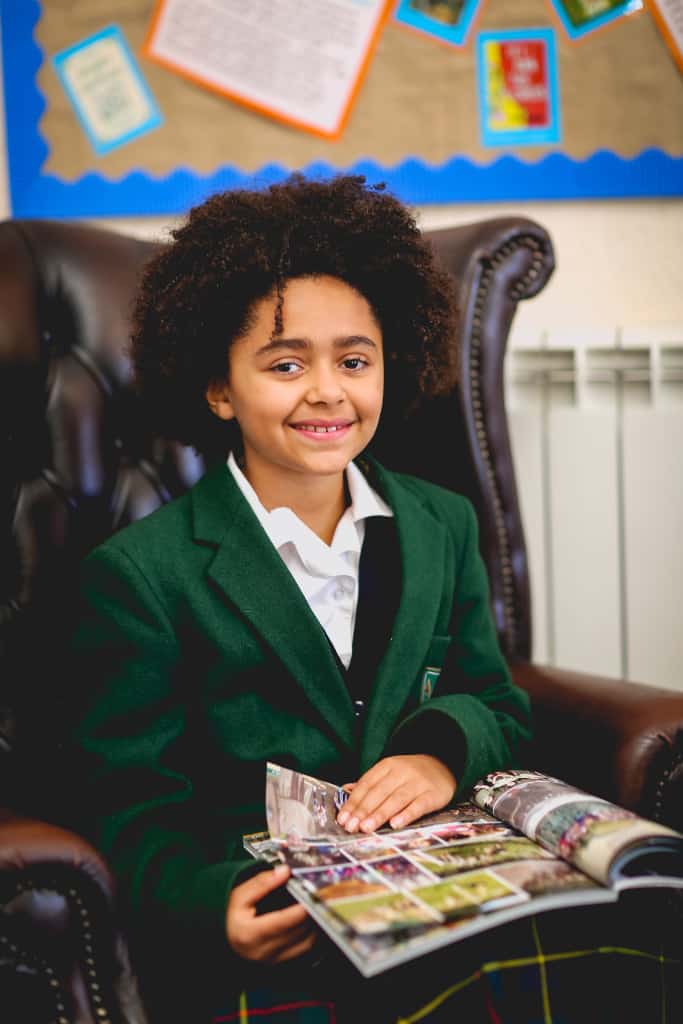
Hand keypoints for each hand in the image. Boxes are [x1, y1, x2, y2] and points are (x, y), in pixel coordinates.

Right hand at [226, 865, 315, 962]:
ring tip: (320, 906)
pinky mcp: (278, 963)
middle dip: (313, 914)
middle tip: (322, 896)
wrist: (222, 937)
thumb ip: (262, 882)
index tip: (314, 895)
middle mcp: (262, 952)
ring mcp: (271, 961)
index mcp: (250, 934)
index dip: (302, 909)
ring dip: (315, 925)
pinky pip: (304, 950)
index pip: (283, 922)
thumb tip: (285, 871)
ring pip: (305, 944)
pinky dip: (311, 935)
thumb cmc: (230, 915)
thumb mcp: (240, 895)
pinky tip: (313, 920)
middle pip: (298, 933)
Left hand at [336, 755, 455, 833]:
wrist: (443, 765)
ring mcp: (418, 783)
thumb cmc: (410, 774)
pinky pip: (418, 806)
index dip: (353, 802)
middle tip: (351, 826)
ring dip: (379, 814)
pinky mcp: (433, 794)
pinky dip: (406, 815)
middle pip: (379, 792)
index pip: (367, 784)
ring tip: (366, 828)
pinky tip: (395, 825)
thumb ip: (369, 783)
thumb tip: (346, 791)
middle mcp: (402, 772)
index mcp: (388, 765)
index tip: (342, 818)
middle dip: (363, 811)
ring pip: (396, 799)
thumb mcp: (389, 773)